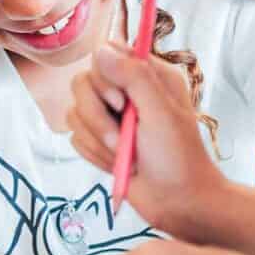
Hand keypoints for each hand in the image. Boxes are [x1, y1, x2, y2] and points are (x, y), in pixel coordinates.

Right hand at [67, 44, 226, 234]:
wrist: (178, 204)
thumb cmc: (178, 158)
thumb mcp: (161, 112)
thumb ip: (134, 76)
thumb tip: (101, 49)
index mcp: (149, 76)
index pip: (106, 54)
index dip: (105, 77)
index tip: (120, 102)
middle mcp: (127, 92)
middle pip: (83, 83)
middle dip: (98, 118)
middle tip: (124, 139)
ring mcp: (111, 117)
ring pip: (75, 111)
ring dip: (98, 140)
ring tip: (124, 157)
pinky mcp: (100, 140)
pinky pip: (75, 136)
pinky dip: (93, 154)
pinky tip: (116, 165)